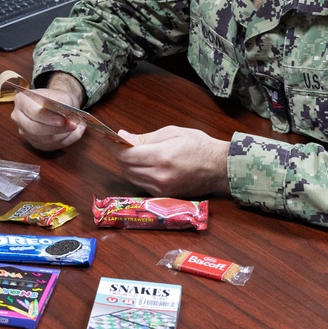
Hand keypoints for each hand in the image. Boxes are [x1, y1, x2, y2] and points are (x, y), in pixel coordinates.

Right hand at [10, 73, 86, 150]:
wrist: (56, 105)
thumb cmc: (57, 98)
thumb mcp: (62, 94)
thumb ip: (63, 104)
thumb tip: (66, 116)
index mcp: (22, 101)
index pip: (32, 111)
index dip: (47, 117)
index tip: (61, 120)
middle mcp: (19, 118)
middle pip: (35, 129)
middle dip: (56, 129)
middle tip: (73, 125)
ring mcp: (26, 132)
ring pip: (45, 140)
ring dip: (64, 134)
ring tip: (77, 126)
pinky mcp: (35, 143)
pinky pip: (52, 146)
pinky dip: (66, 140)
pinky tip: (74, 132)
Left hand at [112, 126, 230, 197]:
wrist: (219, 168)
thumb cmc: (199, 146)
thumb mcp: (172, 133)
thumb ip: (145, 137)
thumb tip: (123, 137)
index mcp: (161, 157)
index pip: (126, 155)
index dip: (113, 146)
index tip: (108, 137)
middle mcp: (159, 176)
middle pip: (125, 167)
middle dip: (120, 154)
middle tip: (121, 142)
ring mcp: (161, 189)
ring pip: (130, 177)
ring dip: (127, 164)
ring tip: (133, 152)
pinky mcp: (163, 195)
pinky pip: (141, 184)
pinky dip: (137, 173)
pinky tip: (143, 164)